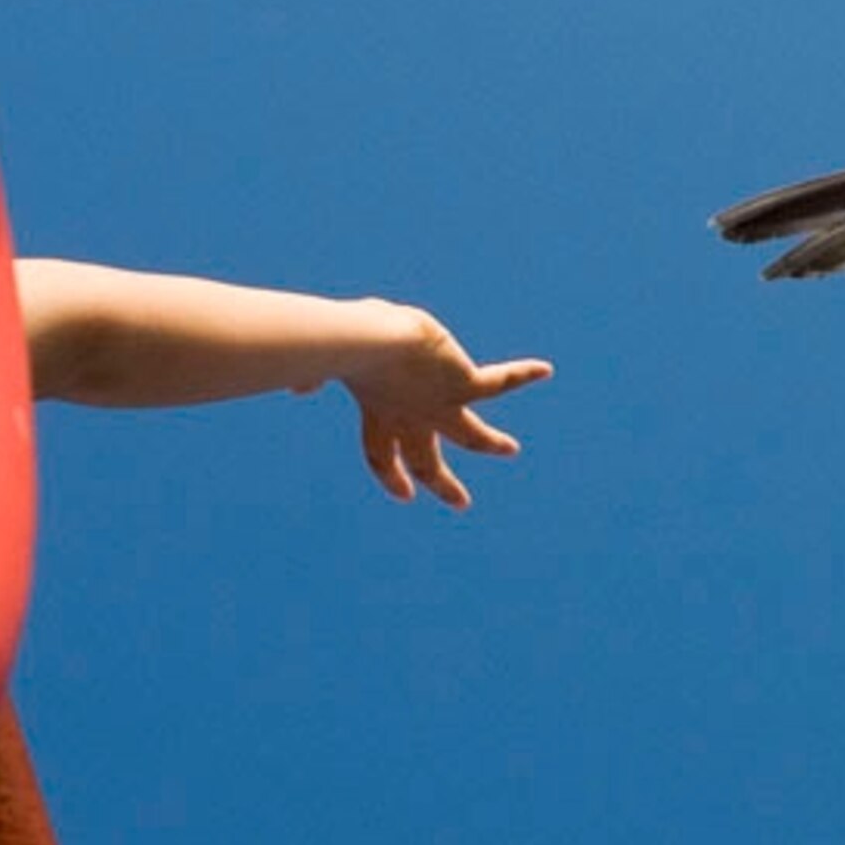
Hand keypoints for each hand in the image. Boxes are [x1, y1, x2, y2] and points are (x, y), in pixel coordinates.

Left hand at [337, 308, 553, 509]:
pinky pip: (501, 382)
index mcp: (378, 410)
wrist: (378, 341)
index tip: (403, 494)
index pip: (381, 453)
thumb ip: (319, 371)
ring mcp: (440, 404)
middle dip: (442, 483)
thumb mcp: (336, 354)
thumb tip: (298, 386)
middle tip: (461, 502)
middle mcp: (411, 415)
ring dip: (489, 443)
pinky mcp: (466, 385)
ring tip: (509, 449)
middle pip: (425, 460)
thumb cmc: (352, 341)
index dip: (391, 475)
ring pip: (469, 436)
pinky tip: (546, 368)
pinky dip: (523, 373)